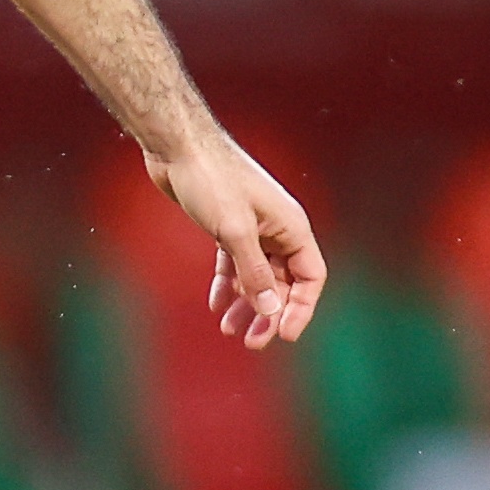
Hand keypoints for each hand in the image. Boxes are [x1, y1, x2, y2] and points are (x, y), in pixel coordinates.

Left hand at [142, 134, 326, 350]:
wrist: (178, 147)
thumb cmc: (211, 179)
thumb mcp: (234, 231)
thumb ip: (254, 272)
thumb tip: (270, 310)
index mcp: (291, 227)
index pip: (311, 277)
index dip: (301, 309)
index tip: (285, 336)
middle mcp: (277, 229)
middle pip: (283, 282)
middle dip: (269, 314)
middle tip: (252, 342)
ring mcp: (253, 228)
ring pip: (257, 276)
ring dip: (246, 304)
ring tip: (229, 331)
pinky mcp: (227, 226)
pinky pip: (235, 264)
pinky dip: (228, 284)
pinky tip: (217, 305)